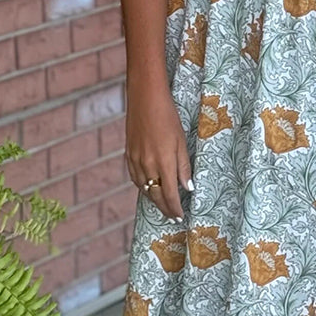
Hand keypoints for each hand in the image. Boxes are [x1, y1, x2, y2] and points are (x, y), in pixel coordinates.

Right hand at [124, 84, 193, 221]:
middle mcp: (147, 165)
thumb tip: (188, 187)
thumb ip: (183, 166)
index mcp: (163, 162)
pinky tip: (148, 188)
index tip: (180, 216)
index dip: (175, 207)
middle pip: (155, 195)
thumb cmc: (167, 116)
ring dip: (154, 199)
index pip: (169, 194)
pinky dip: (142, 187)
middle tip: (172, 216)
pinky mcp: (128, 154)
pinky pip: (135, 178)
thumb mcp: (181, 141)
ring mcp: (135, 160)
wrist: (145, 98)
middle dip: (165, 208)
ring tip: (162, 206)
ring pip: (144, 188)